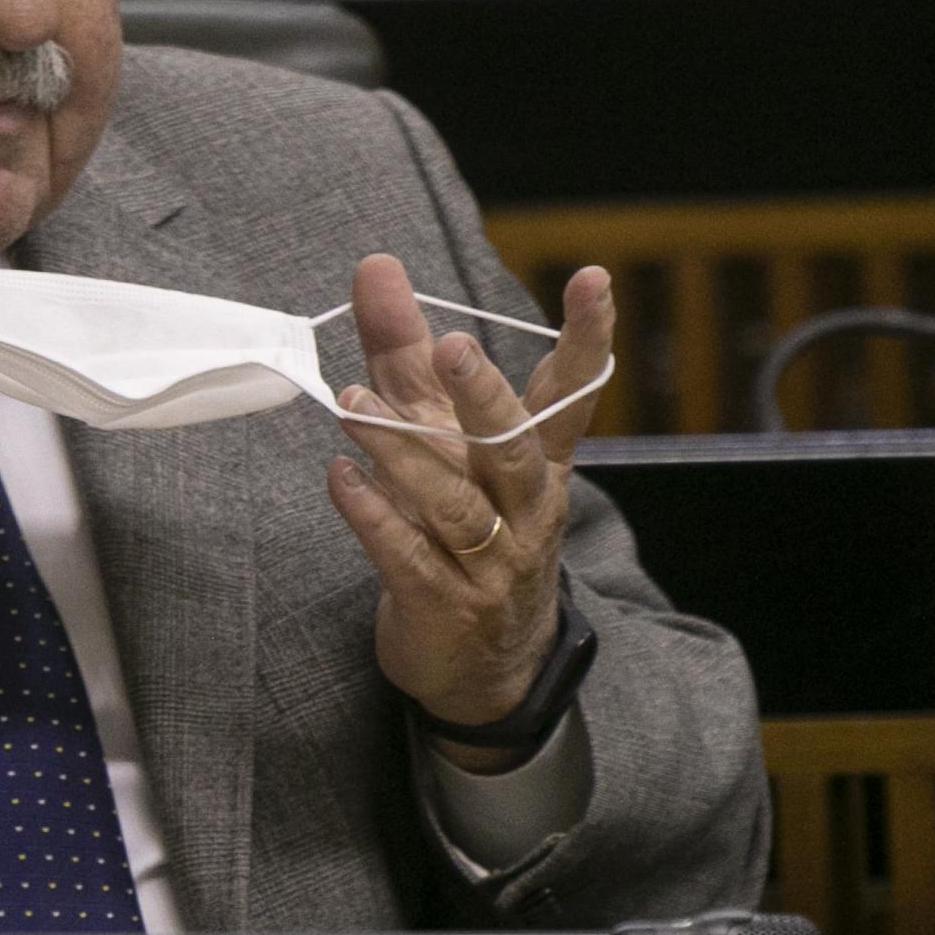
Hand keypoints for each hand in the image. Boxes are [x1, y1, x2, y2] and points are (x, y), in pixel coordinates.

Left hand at [325, 254, 611, 736]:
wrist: (483, 667)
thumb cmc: (463, 529)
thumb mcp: (437, 436)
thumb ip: (405, 353)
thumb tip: (376, 266)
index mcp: (538, 462)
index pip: (572, 392)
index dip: (586, 338)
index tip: (595, 278)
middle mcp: (523, 508)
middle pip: (512, 447)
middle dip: (482, 396)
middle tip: (450, 345)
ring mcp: (490, 562)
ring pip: (454, 503)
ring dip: (401, 453)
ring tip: (352, 405)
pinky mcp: (444, 603)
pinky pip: (408, 555)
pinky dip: (372, 515)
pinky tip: (340, 478)